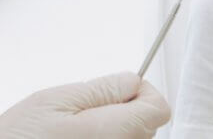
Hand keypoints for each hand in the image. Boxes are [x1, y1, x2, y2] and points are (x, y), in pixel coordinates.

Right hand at [0, 71, 170, 138]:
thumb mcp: (54, 100)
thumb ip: (101, 89)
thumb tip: (133, 80)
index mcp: (113, 133)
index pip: (159, 107)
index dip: (141, 90)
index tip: (119, 90)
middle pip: (146, 126)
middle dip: (123, 111)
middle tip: (82, 115)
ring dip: (111, 131)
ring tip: (71, 135)